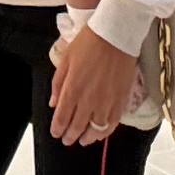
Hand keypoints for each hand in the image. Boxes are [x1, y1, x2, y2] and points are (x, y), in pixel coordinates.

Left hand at [49, 24, 140, 144]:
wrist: (116, 34)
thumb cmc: (89, 42)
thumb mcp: (66, 59)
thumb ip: (58, 83)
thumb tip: (53, 103)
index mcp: (72, 89)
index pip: (62, 117)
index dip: (58, 129)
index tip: (56, 133)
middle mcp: (88, 100)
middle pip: (77, 126)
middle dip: (70, 136)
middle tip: (67, 140)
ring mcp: (106, 102)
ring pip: (95, 129)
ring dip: (88, 138)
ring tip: (83, 140)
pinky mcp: (121, 100)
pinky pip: (113, 123)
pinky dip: (106, 132)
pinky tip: (101, 133)